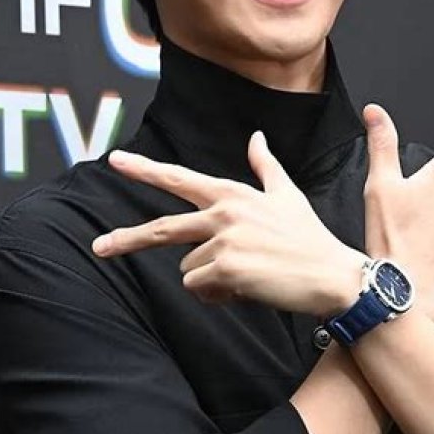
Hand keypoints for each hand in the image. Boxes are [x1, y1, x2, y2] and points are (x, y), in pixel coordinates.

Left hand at [92, 131, 365, 314]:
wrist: (333, 275)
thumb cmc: (310, 238)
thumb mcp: (288, 195)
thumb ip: (265, 166)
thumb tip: (257, 137)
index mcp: (233, 194)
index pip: (181, 179)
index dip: (146, 170)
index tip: (116, 161)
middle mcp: (224, 212)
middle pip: (163, 228)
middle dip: (127, 239)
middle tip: (100, 247)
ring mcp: (224, 240)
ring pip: (189, 269)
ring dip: (210, 280)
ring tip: (247, 276)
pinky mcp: (226, 268)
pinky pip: (201, 289)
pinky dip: (218, 295)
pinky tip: (247, 289)